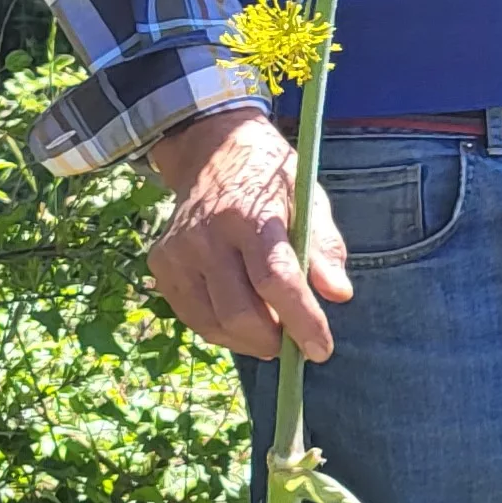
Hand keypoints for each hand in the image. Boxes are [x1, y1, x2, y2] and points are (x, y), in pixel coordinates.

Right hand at [143, 108, 351, 361]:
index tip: (322, 349)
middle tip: (296, 344)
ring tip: (274, 334)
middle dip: (274, 340)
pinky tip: (245, 321)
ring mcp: (178, 250)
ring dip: (249, 342)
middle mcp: (207, 233)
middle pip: (240, 311)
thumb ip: (324, 247)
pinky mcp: (161, 263)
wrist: (213, 153)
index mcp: (249, 213)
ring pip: (214, 323)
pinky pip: (194, 317)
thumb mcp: (307, 199)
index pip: (276, 279)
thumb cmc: (270, 183)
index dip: (302, 320)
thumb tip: (339, 294)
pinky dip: (223, 330)